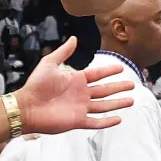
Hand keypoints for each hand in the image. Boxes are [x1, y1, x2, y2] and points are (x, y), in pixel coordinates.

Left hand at [15, 37, 133, 133]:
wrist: (27, 106)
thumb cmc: (36, 85)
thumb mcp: (49, 63)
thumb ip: (63, 52)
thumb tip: (74, 38)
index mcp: (76, 79)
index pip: (97, 74)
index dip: (109, 71)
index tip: (121, 67)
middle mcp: (81, 94)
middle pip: (105, 90)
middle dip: (118, 87)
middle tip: (133, 85)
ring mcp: (80, 108)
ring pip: (104, 106)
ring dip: (117, 103)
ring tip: (131, 101)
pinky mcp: (77, 121)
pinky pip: (96, 122)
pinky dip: (107, 122)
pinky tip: (119, 119)